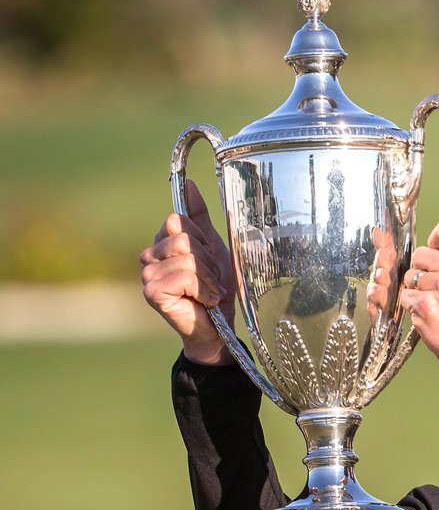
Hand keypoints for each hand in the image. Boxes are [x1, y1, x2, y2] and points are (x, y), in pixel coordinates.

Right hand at [140, 180, 235, 364]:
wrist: (219, 326)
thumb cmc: (215, 288)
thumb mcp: (213, 247)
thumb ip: (199, 218)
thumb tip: (188, 184)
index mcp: (161, 243)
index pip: (179, 220)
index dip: (202, 241)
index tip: (208, 261)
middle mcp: (148, 256)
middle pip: (184, 239)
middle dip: (207, 260)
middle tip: (210, 279)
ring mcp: (147, 275)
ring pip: (187, 258)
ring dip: (208, 277)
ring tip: (208, 291)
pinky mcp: (151, 292)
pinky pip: (184, 276)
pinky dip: (203, 289)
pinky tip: (204, 301)